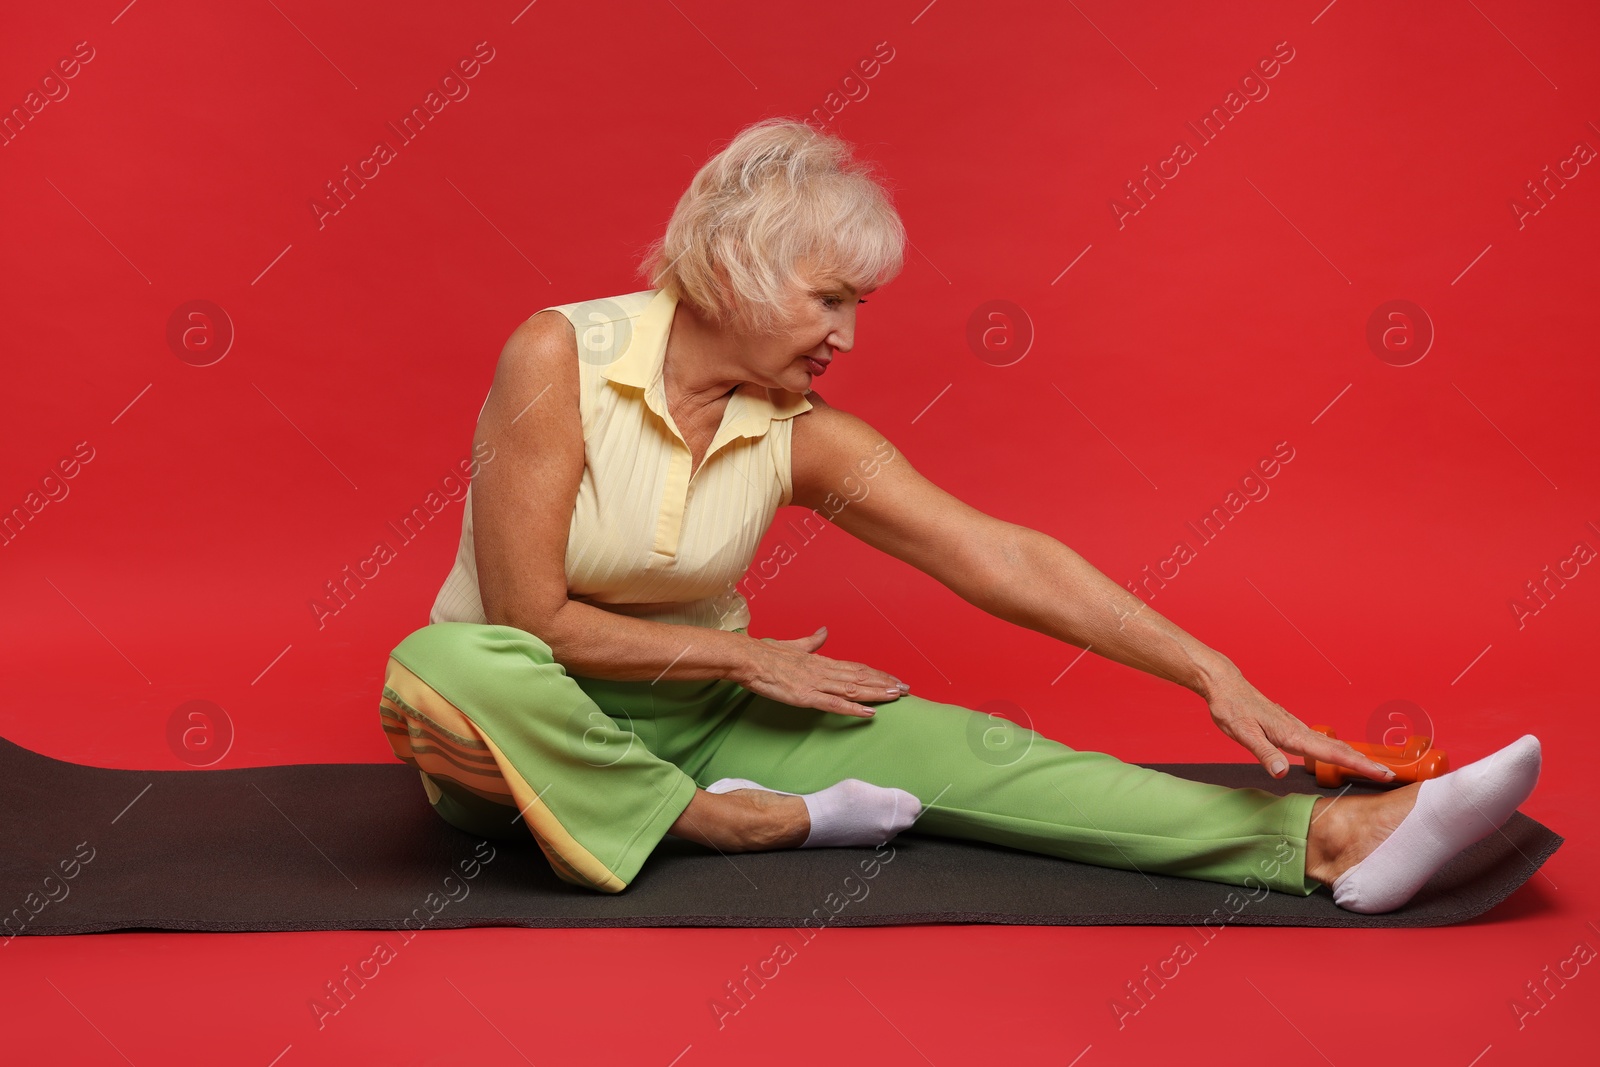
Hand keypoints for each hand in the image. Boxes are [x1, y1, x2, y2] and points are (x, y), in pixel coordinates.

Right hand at [736, 625, 908, 717]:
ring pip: (853, 690)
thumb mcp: (794, 645)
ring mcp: (816, 684)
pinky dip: (853, 710)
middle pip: (861, 678)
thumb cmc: (767, 653)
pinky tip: (869, 713)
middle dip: (885, 684)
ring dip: (876, 693)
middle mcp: (824, 671)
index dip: (878, 674)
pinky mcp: (806, 697)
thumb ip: (811, 641)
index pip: (857, 668)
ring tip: (897, 696)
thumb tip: (824, 631)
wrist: (748, 658)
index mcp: (822, 661)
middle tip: (908, 690)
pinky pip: (834, 705)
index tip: (895, 678)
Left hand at [1205, 672, 1395, 782]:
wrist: (1226, 686)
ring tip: (1373, 768)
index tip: (1382, 773)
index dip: (1359, 765)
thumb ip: (1264, 753)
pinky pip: (1321, 740)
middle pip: (1340, 748)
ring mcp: (1296, 726)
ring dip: (1354, 756)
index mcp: (1292, 734)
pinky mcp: (1290, 726)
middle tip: (1389, 774)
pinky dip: (1337, 749)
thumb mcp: (1243, 734)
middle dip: (1365, 762)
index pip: (1333, 753)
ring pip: (1332, 744)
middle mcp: (1299, 729)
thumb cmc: (1232, 709)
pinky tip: (1338, 754)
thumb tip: (1282, 773)